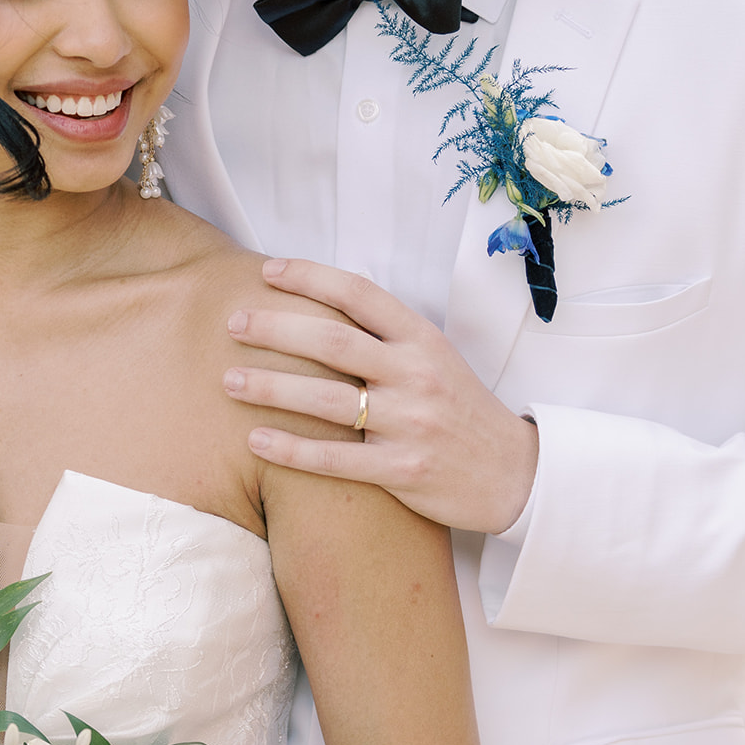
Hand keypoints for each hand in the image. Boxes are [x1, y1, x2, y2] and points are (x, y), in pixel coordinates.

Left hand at [224, 258, 537, 534]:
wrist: (515, 474)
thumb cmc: (459, 410)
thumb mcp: (434, 358)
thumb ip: (385, 334)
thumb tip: (322, 300)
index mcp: (422, 339)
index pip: (359, 294)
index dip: (310, 276)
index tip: (267, 271)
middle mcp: (416, 375)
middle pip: (333, 341)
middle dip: (275, 328)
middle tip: (233, 323)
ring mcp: (410, 424)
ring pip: (327, 400)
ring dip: (271, 387)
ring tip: (228, 380)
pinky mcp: (403, 471)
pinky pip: (336, 458)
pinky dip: (292, 449)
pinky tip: (256, 440)